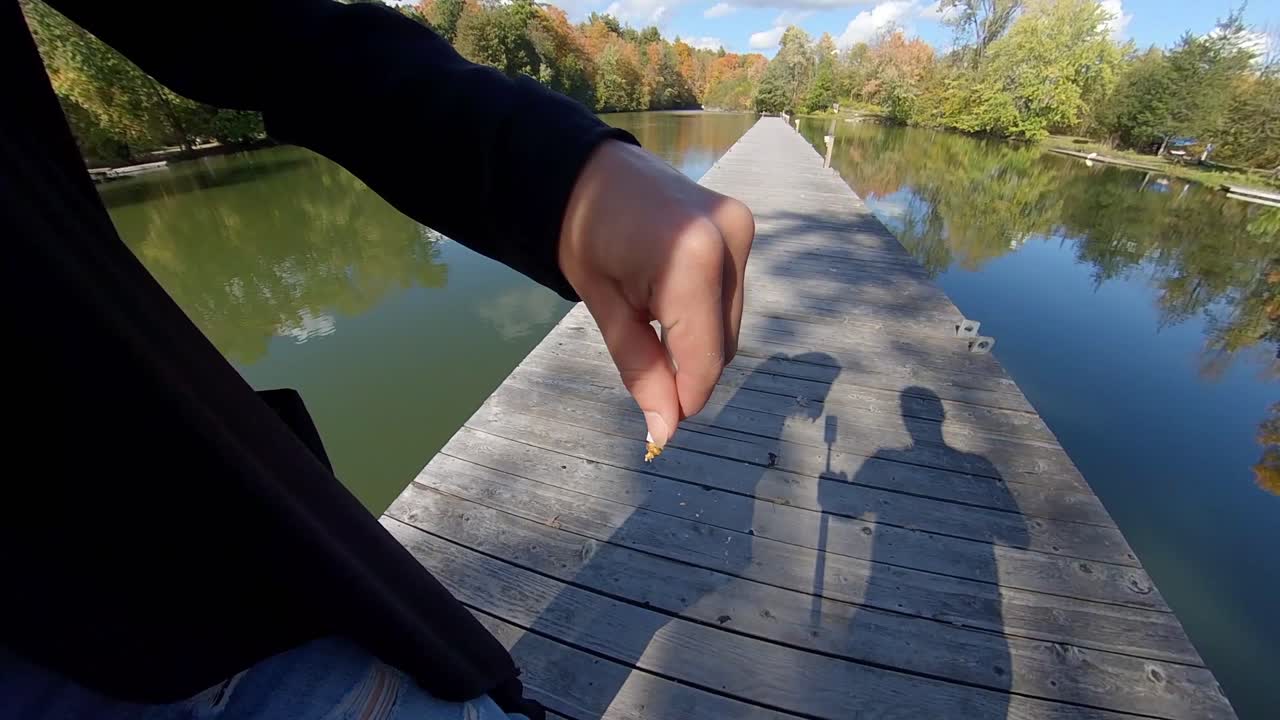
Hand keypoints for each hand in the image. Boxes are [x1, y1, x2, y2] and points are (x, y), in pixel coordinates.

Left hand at [559, 140, 754, 447]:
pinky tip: (668, 297)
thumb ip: (641, 369)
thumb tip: (666, 430)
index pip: (705, 355)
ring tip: (651, 318)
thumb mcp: (605, 308)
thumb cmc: (582, 234)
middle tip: (647, 372)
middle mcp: (728, 239)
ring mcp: (740, 228)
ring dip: (699, 340)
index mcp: (691, 259)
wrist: (587, 169)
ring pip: (732, 322)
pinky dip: (705, 311)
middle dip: (690, 370)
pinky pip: (731, 293)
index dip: (687, 397)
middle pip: (723, 343)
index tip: (665, 424)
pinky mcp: (742, 225)